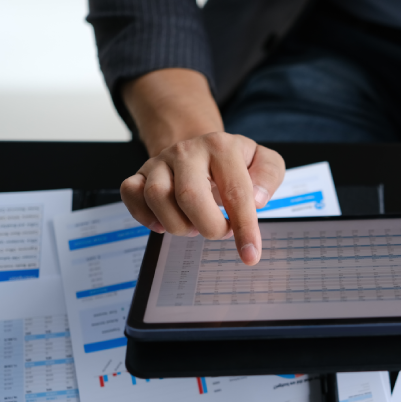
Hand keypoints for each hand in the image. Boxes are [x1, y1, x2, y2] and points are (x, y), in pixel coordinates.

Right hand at [120, 132, 284, 264]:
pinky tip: (164, 223)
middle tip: (221, 230)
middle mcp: (187, 151)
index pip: (236, 192)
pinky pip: (131, 194)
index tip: (250, 255)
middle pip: (190, 196)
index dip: (244, 228)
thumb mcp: (263, 161)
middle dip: (209, 227)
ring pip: (157, 197)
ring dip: (179, 225)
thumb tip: (257, 199)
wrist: (201, 150)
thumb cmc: (234, 164)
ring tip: (195, 225)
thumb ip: (269, 175)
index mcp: (221, 147)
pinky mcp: (140, 173)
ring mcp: (160, 162)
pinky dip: (145, 216)